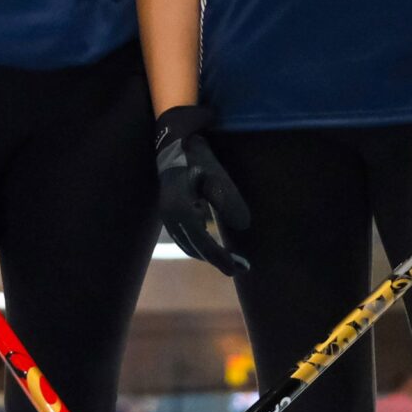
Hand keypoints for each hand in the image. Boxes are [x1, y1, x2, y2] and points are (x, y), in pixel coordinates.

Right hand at [154, 106, 250, 276]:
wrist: (174, 143)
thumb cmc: (197, 158)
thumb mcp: (216, 176)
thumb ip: (228, 200)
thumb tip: (244, 226)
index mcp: (180, 210)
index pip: (204, 243)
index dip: (223, 258)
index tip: (241, 268)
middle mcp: (170, 218)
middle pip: (195, 249)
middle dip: (218, 260)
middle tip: (241, 268)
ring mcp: (167, 217)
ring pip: (188, 245)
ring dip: (208, 254)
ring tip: (230, 260)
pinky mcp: (169, 214)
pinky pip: (185, 237)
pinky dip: (199, 245)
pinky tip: (213, 246)